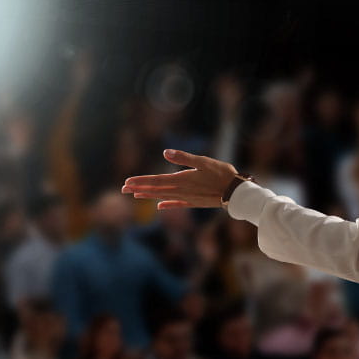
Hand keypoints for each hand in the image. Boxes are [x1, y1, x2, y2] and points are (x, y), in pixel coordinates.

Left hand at [122, 149, 238, 209]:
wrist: (235, 193)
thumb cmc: (222, 174)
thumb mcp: (203, 161)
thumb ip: (184, 158)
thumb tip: (165, 153)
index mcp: (181, 179)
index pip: (156, 180)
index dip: (141, 181)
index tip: (127, 183)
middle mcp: (181, 190)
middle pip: (156, 189)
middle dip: (139, 189)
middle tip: (123, 190)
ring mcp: (187, 198)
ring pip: (163, 197)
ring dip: (149, 196)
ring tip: (136, 195)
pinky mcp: (194, 202)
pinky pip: (177, 204)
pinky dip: (167, 204)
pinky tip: (159, 206)